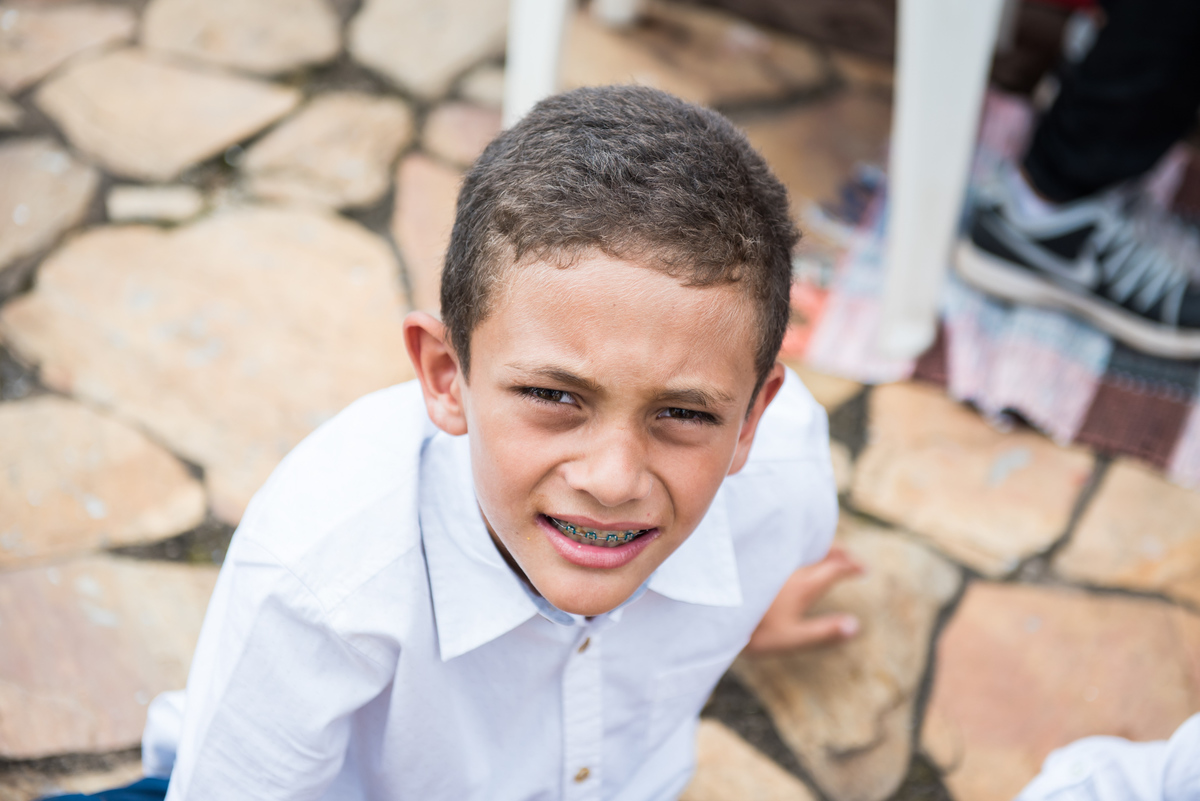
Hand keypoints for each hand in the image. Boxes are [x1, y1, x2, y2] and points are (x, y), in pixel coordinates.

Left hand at [743, 546, 864, 654]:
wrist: (713, 610)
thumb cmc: (752, 630)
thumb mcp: (790, 638)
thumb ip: (823, 633)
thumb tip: (855, 626)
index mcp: (803, 584)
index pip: (835, 567)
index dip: (852, 566)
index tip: (864, 569)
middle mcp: (791, 565)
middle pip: (822, 550)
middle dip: (840, 553)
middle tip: (850, 559)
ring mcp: (773, 557)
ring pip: (802, 544)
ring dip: (819, 547)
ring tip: (826, 553)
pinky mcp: (757, 555)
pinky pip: (784, 543)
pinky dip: (797, 545)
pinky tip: (790, 553)